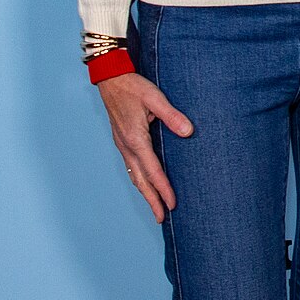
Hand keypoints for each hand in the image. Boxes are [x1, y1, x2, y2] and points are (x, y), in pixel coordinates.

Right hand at [97, 72, 193, 222]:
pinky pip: (132, 168)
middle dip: (152, 201)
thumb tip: (189, 132)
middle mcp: (127, 147)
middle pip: (141, 180)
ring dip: (145, 193)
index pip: (152, 170)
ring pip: (135, 176)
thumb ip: (172, 115)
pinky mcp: (123, 142)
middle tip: (162, 219)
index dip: (163, 189)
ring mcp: (123, 146)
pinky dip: (140, 181)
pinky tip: (146, 185)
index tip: (172, 204)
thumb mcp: (155, 98)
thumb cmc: (133, 87)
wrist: (110, 80)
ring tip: (155, 209)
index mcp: (135, 139)